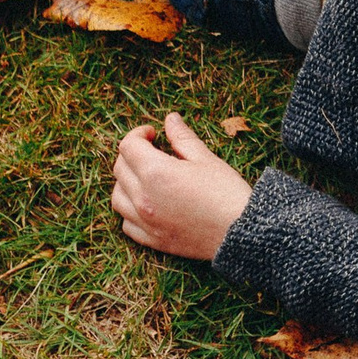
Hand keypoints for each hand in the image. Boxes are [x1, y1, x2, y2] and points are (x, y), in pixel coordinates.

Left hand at [110, 114, 253, 260]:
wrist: (241, 232)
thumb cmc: (226, 192)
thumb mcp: (206, 159)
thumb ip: (182, 138)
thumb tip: (170, 119)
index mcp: (156, 172)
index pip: (128, 146)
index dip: (139, 134)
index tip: (153, 134)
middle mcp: (143, 197)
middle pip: (120, 169)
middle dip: (132, 155)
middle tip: (152, 152)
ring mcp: (145, 221)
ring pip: (117, 197)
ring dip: (127, 182)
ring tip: (146, 178)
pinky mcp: (152, 239)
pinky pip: (126, 223)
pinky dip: (130, 211)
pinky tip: (147, 204)